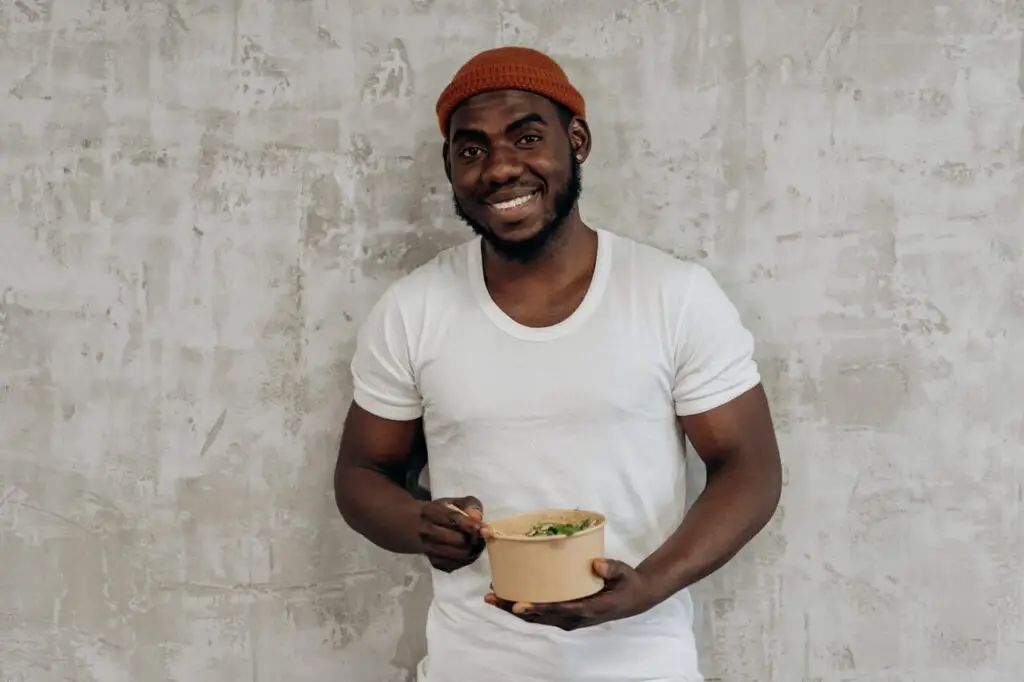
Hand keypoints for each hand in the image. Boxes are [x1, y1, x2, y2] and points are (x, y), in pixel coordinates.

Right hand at [419, 496, 485, 572]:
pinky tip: (468, 552)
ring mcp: (428, 548)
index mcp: (431, 512)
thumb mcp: (450, 502)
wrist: (410, 526)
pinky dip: (465, 560)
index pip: (452, 519)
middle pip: (458, 540)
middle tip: (482, 536)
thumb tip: (480, 519)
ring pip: (458, 555)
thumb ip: (468, 505)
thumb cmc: (435, 512)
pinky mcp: (433, 561)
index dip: (470, 524)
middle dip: (474, 539)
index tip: (482, 528)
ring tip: (478, 544)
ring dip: (473, 551)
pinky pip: (454, 565)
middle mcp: (427, 531)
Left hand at [485, 558, 656, 630]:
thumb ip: (611, 568)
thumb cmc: (627, 583)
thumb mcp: (624, 573)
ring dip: (514, 607)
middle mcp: (575, 617)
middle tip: (491, 597)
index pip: (559, 610)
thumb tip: (596, 564)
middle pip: (539, 616)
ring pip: (537, 617)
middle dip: (514, 608)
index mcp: (588, 609)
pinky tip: (511, 594)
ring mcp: (569, 618)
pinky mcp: (566, 614)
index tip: (518, 605)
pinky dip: (525, 605)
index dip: (538, 608)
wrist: (635, 598)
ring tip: (493, 595)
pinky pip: (542, 612)